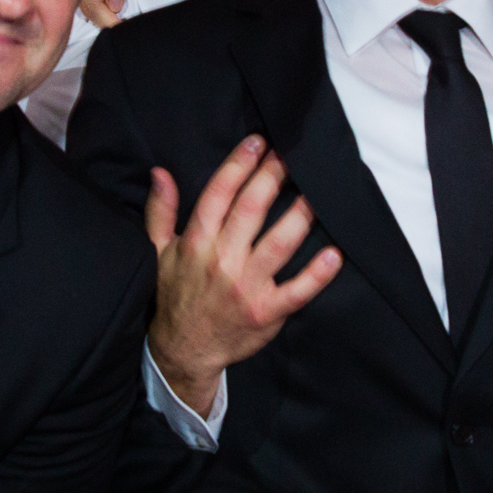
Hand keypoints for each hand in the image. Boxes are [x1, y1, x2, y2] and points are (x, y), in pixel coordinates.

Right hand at [79, 0, 134, 28]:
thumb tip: (114, 6)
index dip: (102, 15)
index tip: (117, 27)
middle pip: (85, 4)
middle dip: (101, 19)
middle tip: (120, 31)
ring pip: (87, 3)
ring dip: (100, 16)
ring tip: (115, 26)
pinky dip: (101, 8)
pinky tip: (110, 15)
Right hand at [145, 137, 341, 416]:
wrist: (183, 351)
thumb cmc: (174, 295)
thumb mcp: (157, 252)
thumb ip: (160, 211)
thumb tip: (160, 173)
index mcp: (196, 242)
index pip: (219, 195)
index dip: (238, 165)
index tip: (258, 142)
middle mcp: (223, 261)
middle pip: (252, 210)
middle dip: (274, 176)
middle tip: (293, 152)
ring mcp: (247, 287)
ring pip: (280, 243)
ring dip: (301, 214)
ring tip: (319, 190)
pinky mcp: (267, 312)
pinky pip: (297, 291)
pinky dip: (317, 274)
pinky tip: (335, 254)